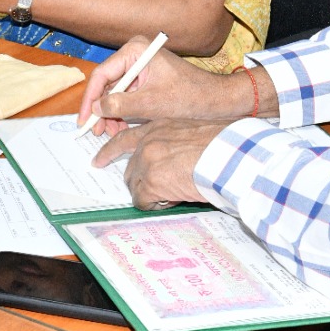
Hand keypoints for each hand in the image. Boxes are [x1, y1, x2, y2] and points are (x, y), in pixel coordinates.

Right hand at [76, 35, 256, 135]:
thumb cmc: (191, 97)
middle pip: (107, 83)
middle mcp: (136, 54)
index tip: (84, 119)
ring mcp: (141, 66)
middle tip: (97, 131)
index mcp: (136, 50)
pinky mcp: (147, 79)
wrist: (217, 101)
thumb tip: (96, 109)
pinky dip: (122, 112)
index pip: (102, 74)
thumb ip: (121, 105)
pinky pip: (127, 95)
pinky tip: (120, 127)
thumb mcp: (152, 104)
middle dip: (101, 109)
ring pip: (115, 92)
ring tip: (110, 132)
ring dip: (111, 113)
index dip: (90, 99)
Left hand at [92, 118, 229, 207]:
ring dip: (151, 193)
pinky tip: (174, 199)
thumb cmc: (225, 145)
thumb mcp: (196, 134)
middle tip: (157, 187)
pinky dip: (156, 204)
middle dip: (140, 180)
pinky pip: (144, 201)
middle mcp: (149, 141)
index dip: (110, 151)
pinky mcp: (150, 182)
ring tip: (176, 191)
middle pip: (130, 167)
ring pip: (136, 186)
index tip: (98, 161)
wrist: (231, 155)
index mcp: (160, 126)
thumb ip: (178, 145)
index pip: (126, 138)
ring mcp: (147, 161)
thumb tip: (178, 164)